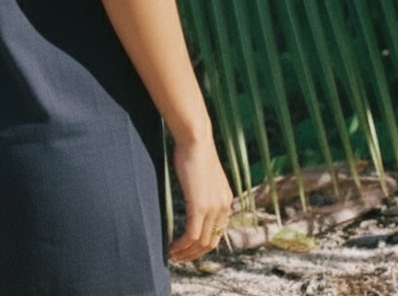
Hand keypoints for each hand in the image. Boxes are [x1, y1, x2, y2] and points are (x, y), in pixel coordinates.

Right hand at [168, 138, 232, 262]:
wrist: (195, 140)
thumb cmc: (193, 151)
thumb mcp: (202, 174)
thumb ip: (201, 188)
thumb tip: (192, 192)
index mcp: (225, 200)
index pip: (217, 232)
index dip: (203, 245)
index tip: (189, 249)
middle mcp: (223, 207)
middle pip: (211, 242)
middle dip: (194, 254)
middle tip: (179, 258)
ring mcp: (212, 208)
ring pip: (201, 242)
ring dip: (186, 253)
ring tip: (172, 255)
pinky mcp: (199, 206)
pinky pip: (191, 235)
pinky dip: (181, 245)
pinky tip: (171, 247)